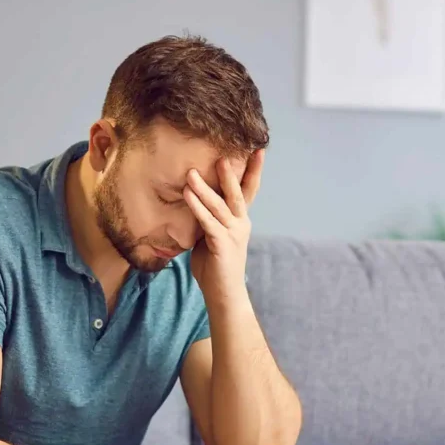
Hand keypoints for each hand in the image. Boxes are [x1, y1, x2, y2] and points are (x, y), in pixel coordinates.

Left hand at [184, 149, 264, 302]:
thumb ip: (208, 219)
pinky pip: (207, 221)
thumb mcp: (212, 237)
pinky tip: (187, 194)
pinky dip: (197, 206)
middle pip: (238, 193)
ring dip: (204, 187)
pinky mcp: (221, 243)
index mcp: (241, 221)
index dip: (253, 171)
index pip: (249, 191)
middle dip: (231, 173)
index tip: (258, 150)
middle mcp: (241, 224)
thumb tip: (193, 201)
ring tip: (190, 172)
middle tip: (222, 154)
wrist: (224, 294)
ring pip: (219, 205)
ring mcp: (233, 234)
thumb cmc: (216, 266)